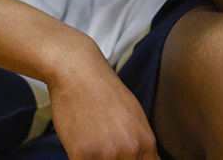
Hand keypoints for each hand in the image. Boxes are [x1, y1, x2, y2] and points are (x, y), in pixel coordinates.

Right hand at [48, 40, 159, 158]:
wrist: (77, 71)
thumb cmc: (103, 89)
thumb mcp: (134, 115)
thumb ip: (140, 142)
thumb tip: (144, 158)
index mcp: (145, 143)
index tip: (122, 157)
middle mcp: (130, 151)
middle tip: (102, 146)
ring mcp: (106, 154)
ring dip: (95, 158)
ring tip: (90, 143)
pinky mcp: (82, 155)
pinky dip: (78, 157)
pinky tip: (77, 143)